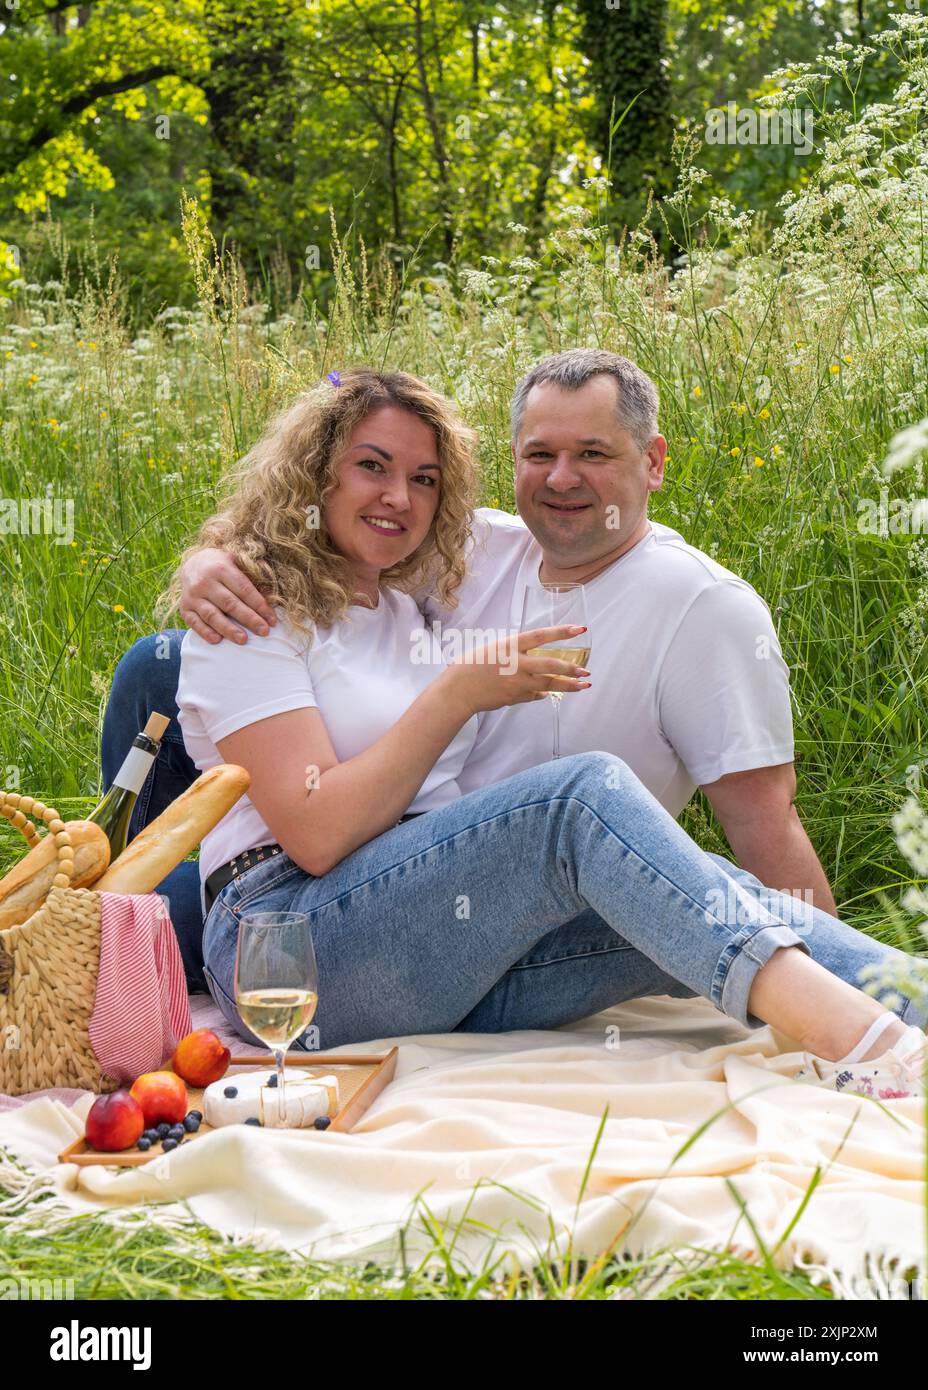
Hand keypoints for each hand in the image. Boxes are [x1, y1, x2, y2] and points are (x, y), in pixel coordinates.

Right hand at [179, 548, 278, 644]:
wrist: (193, 564)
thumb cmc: (222, 565)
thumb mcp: (237, 561)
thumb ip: (252, 575)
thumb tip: (270, 593)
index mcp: (221, 568)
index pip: (244, 589)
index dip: (259, 605)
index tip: (272, 620)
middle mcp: (205, 581)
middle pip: (230, 603)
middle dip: (249, 619)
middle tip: (264, 631)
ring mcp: (193, 596)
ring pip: (212, 615)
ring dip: (228, 629)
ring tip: (243, 640)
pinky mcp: (184, 608)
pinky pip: (194, 622)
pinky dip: (205, 632)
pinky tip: (218, 640)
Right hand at [440, 624, 590, 716]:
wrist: (458, 690)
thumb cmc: (470, 666)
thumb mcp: (493, 649)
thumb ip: (513, 652)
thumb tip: (530, 658)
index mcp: (510, 646)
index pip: (541, 636)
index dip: (562, 632)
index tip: (580, 629)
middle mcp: (517, 664)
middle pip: (551, 665)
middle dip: (571, 669)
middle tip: (586, 670)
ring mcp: (517, 682)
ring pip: (549, 684)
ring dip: (568, 685)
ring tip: (583, 685)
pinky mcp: (515, 697)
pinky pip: (536, 695)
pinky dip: (544, 693)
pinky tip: (552, 692)